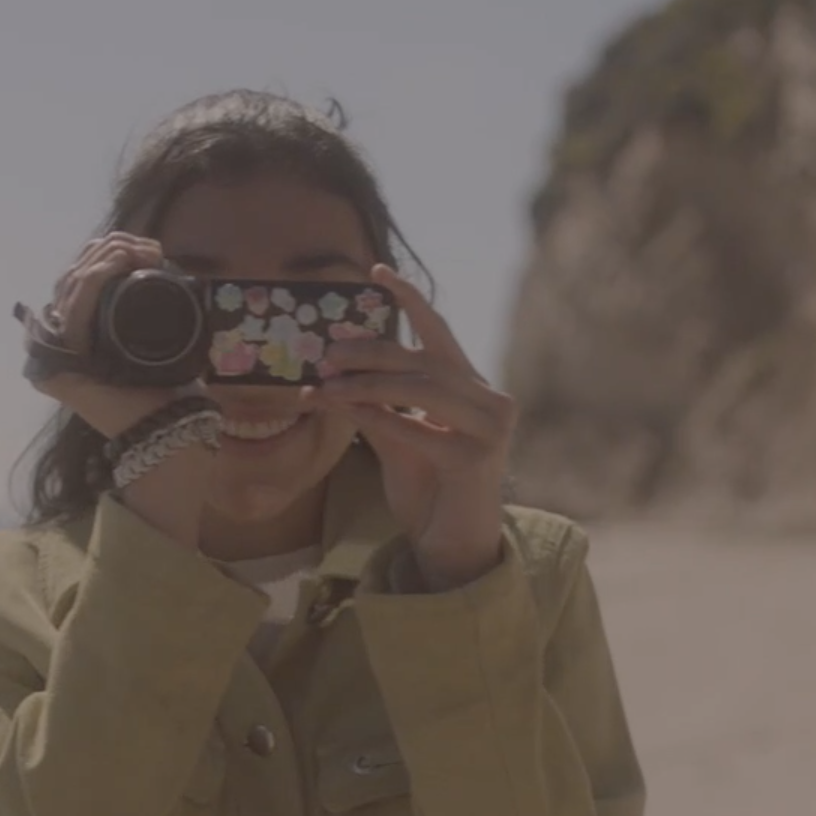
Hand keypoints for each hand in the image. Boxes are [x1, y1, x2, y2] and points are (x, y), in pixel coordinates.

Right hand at [29, 235, 211, 543]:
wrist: (167, 432)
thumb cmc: (167, 393)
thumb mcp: (160, 343)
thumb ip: (151, 317)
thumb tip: (157, 273)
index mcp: (83, 333)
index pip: (81, 278)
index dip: (109, 253)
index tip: (148, 248)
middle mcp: (63, 341)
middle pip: (73, 275)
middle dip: (112, 249)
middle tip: (149, 249)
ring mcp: (57, 354)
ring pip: (72, 284)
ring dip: (109, 257)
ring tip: (141, 252)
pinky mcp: (58, 365)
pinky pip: (74, 310)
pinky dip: (96, 279)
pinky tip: (119, 263)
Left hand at [314, 263, 514, 589]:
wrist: (452, 544)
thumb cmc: (427, 489)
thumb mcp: (398, 438)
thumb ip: (377, 405)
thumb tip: (330, 374)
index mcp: (473, 387)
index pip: (439, 331)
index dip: (408, 299)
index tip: (375, 270)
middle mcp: (490, 400)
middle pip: (422, 359)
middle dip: (369, 352)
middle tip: (325, 353)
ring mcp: (490, 429)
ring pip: (419, 389)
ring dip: (365, 385)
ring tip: (324, 386)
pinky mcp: (476, 458)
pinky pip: (417, 429)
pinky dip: (378, 419)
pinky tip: (347, 413)